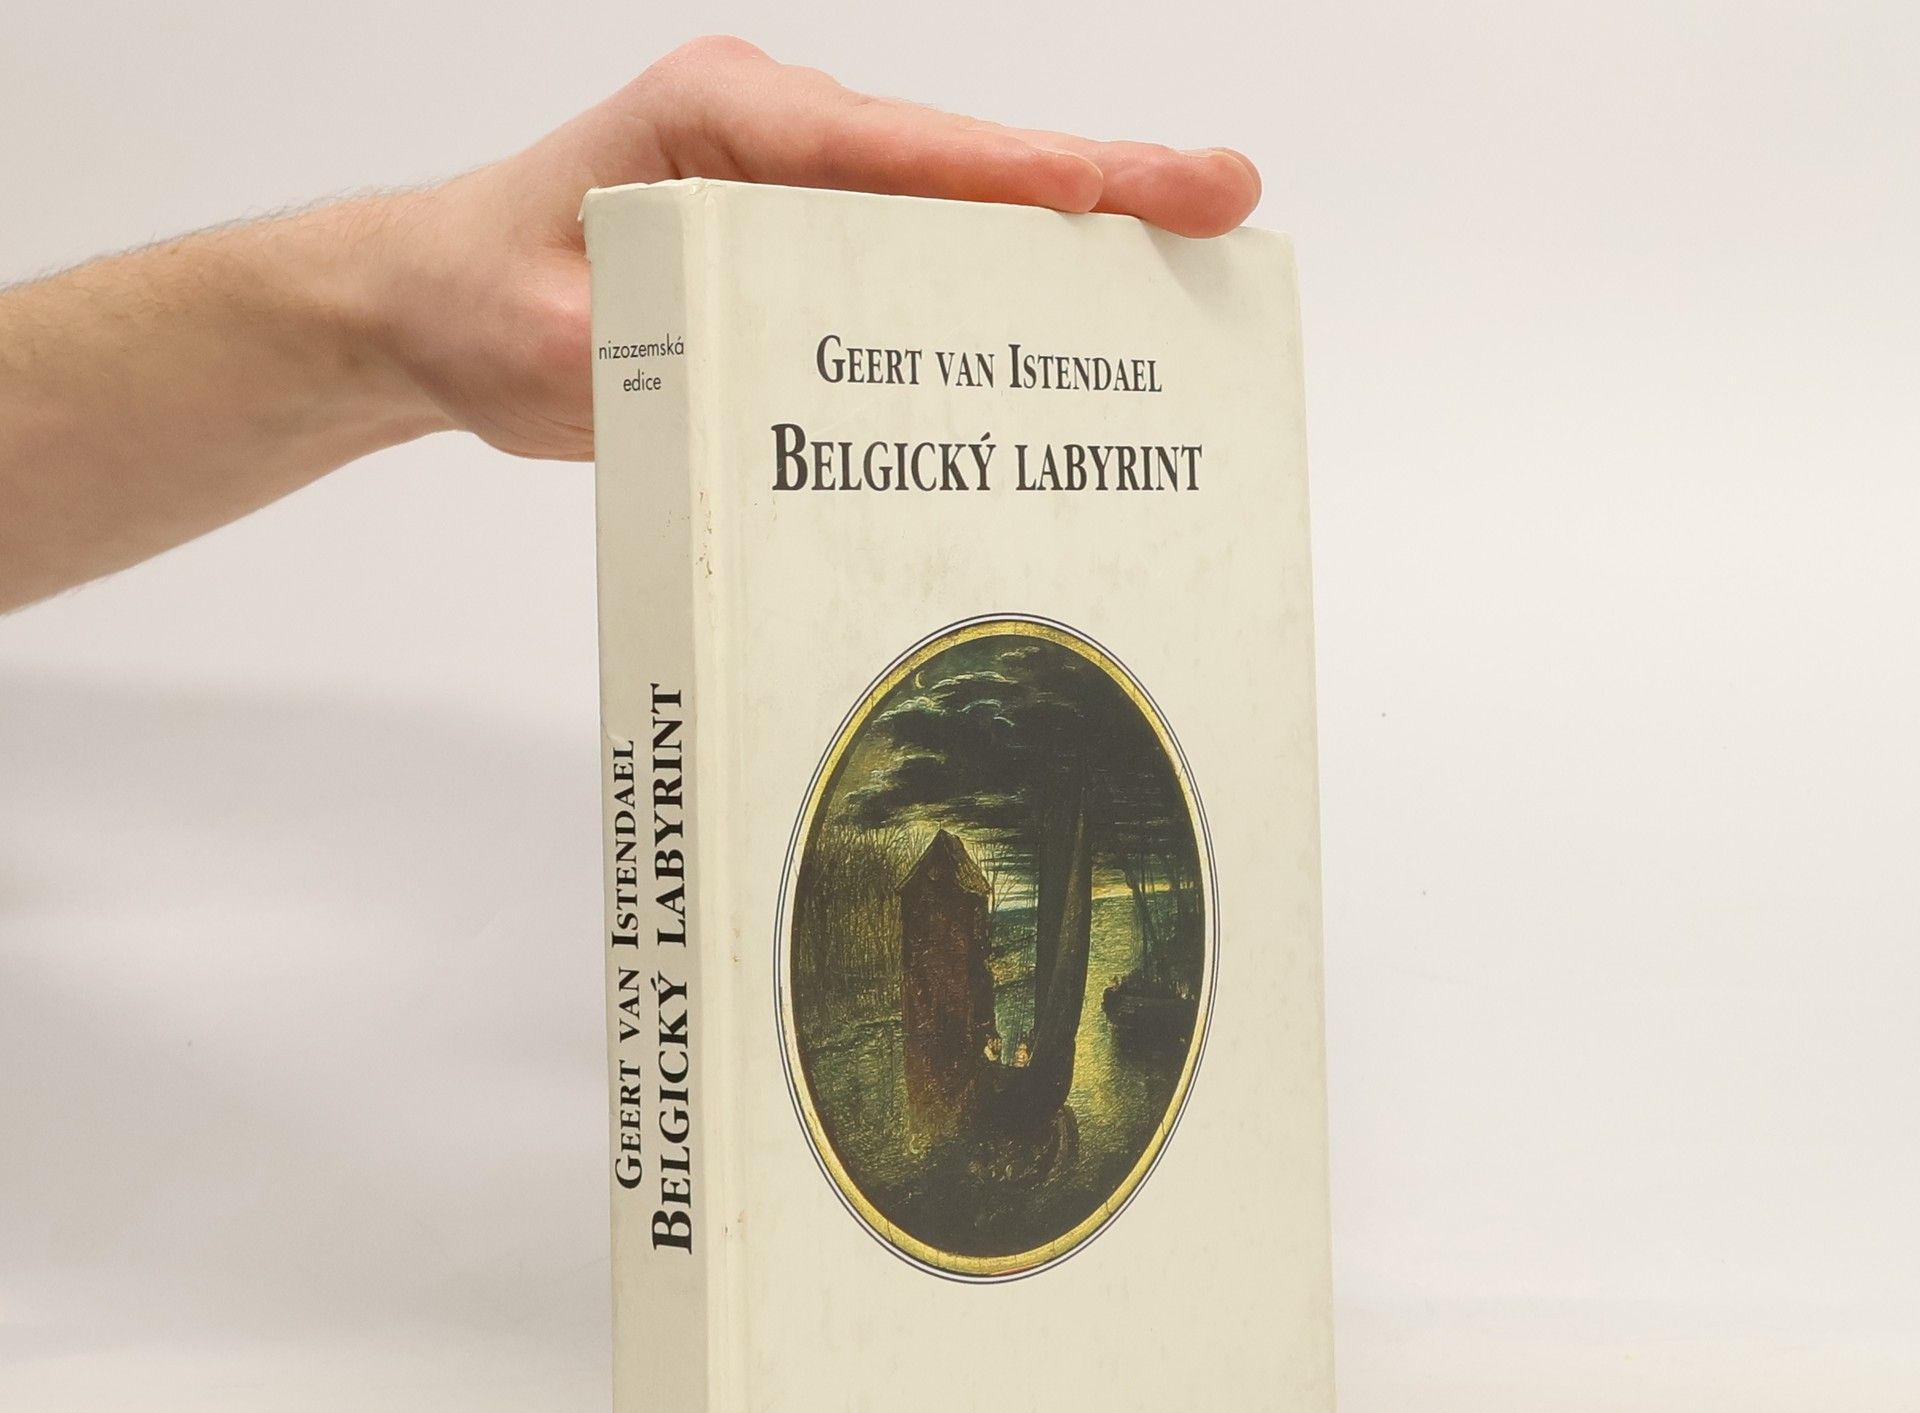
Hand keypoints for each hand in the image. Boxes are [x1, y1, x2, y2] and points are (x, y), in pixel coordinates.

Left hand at [371, 37, 1263, 461]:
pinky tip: (1068, 323)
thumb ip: (664, 349)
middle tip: (1219, 205)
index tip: (1134, 188)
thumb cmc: (481, 298)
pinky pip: (914, 256)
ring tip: (1184, 261)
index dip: (1025, 173)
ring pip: (951, 207)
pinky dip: (996, 283)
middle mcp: (771, 135)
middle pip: (958, 165)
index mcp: (720, 123)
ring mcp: (792, 185)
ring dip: (1065, 237)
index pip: (895, 150)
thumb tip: (775, 377)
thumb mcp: (556, 341)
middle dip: (1095, 188)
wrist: (433, 303)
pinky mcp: (797, 240)